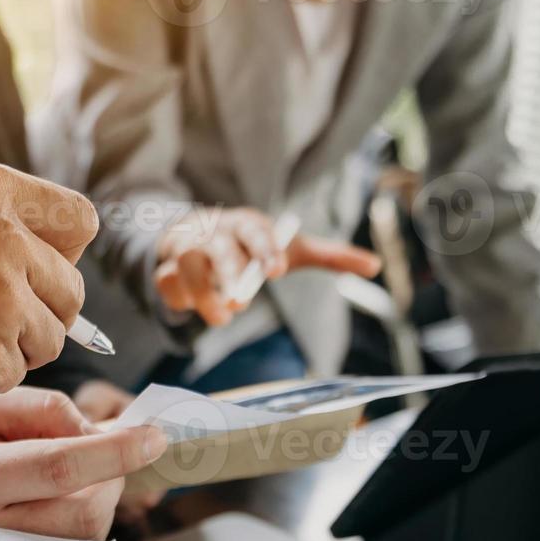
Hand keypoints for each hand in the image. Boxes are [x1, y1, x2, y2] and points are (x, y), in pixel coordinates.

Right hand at [0, 161, 98, 410]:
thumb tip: (40, 260)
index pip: (78, 221)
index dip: (58, 257)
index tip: (32, 276)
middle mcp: (5, 236)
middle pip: (71, 291)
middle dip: (37, 316)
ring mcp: (1, 297)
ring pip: (49, 339)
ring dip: (10, 351)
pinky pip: (13, 376)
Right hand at [0, 387, 166, 540]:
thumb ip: (39, 408)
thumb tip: (93, 433)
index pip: (56, 467)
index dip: (112, 453)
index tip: (153, 436)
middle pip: (82, 511)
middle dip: (108, 476)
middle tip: (97, 450)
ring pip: (85, 536)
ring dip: (98, 498)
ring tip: (63, 475)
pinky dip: (83, 517)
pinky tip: (58, 500)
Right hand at [155, 206, 381, 324]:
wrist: (199, 232)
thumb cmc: (252, 244)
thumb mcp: (290, 247)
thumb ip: (329, 257)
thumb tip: (375, 266)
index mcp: (246, 222)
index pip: (255, 231)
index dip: (264, 250)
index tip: (277, 271)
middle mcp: (213, 230)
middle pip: (217, 246)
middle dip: (229, 272)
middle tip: (242, 303)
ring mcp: (185, 247)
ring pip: (184, 264)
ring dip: (201, 292)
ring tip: (222, 318)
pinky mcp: (165, 267)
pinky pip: (165, 281)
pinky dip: (177, 296)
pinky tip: (190, 306)